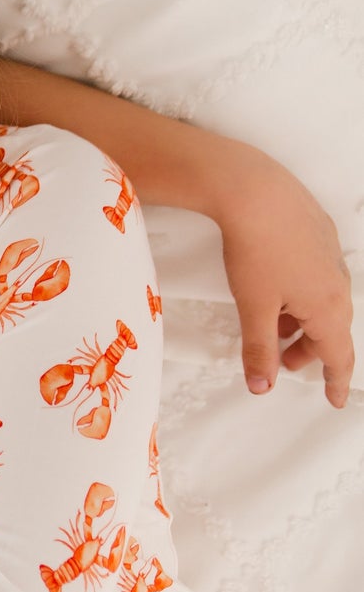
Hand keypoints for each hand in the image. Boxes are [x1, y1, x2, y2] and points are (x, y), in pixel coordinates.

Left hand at [214, 148, 353, 406]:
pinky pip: (317, 276)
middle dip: (307, 350)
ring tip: (273, 326)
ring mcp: (332, 256)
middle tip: (282, 362)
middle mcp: (339, 283)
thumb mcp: (253, 308)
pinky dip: (300, 293)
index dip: (334, 381)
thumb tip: (262, 387)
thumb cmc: (255, 251)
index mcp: (328, 307)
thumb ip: (259, 350)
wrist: (255, 191)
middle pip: (329, 329)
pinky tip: (275, 287)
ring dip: (301, 321)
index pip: (337, 355)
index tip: (332, 400)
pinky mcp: (320, 234)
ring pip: (322, 301)